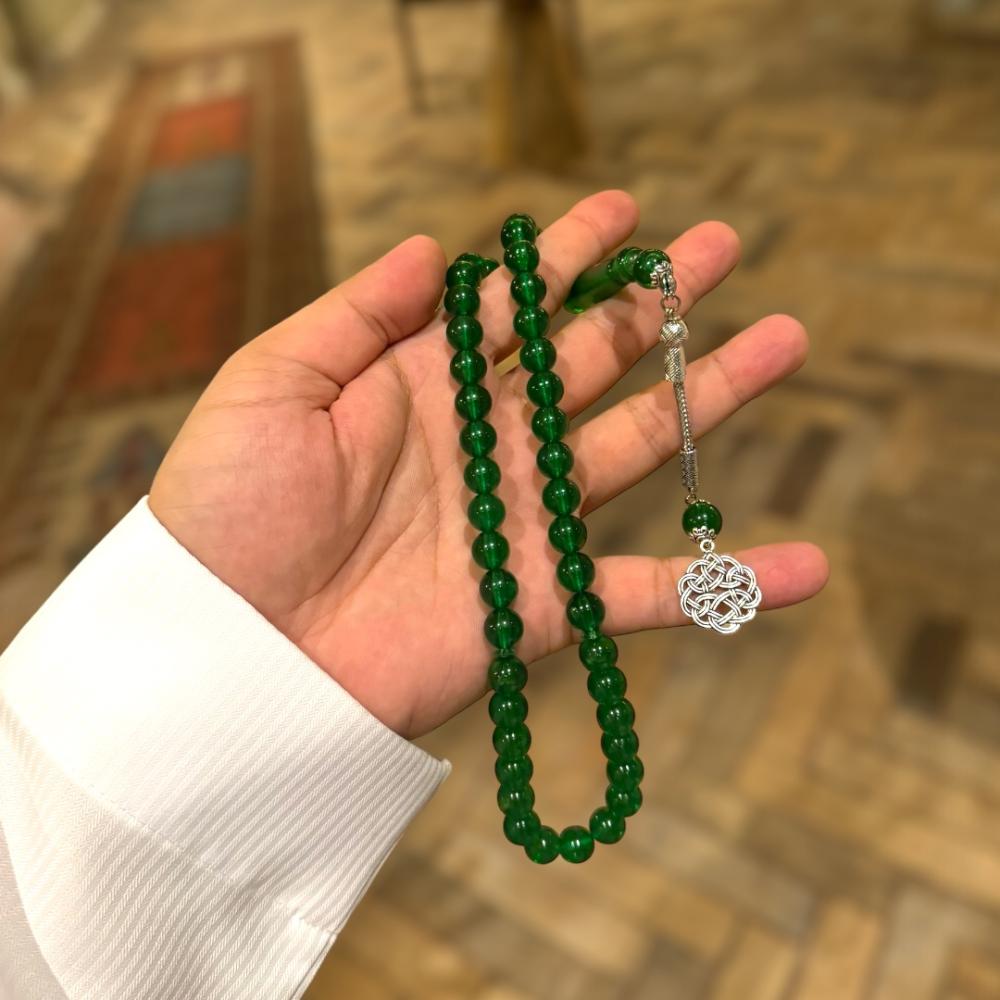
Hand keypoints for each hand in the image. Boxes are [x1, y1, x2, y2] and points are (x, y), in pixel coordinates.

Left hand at [149, 190, 827, 737]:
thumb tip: (437, 246)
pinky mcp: (543, 605)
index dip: (573, 254)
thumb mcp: (272, 384)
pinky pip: (649, 595)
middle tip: (725, 247)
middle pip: (595, 359)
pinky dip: (726, 585)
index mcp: (426, 385)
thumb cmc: (227, 512)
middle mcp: (489, 444)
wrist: (232, 651)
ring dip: (710, 397)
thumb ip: (358, 313)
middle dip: (659, 303)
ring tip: (783, 340)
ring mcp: (524, 521)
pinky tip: (806, 565)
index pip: (517, 304)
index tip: (628, 209)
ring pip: (639, 448)